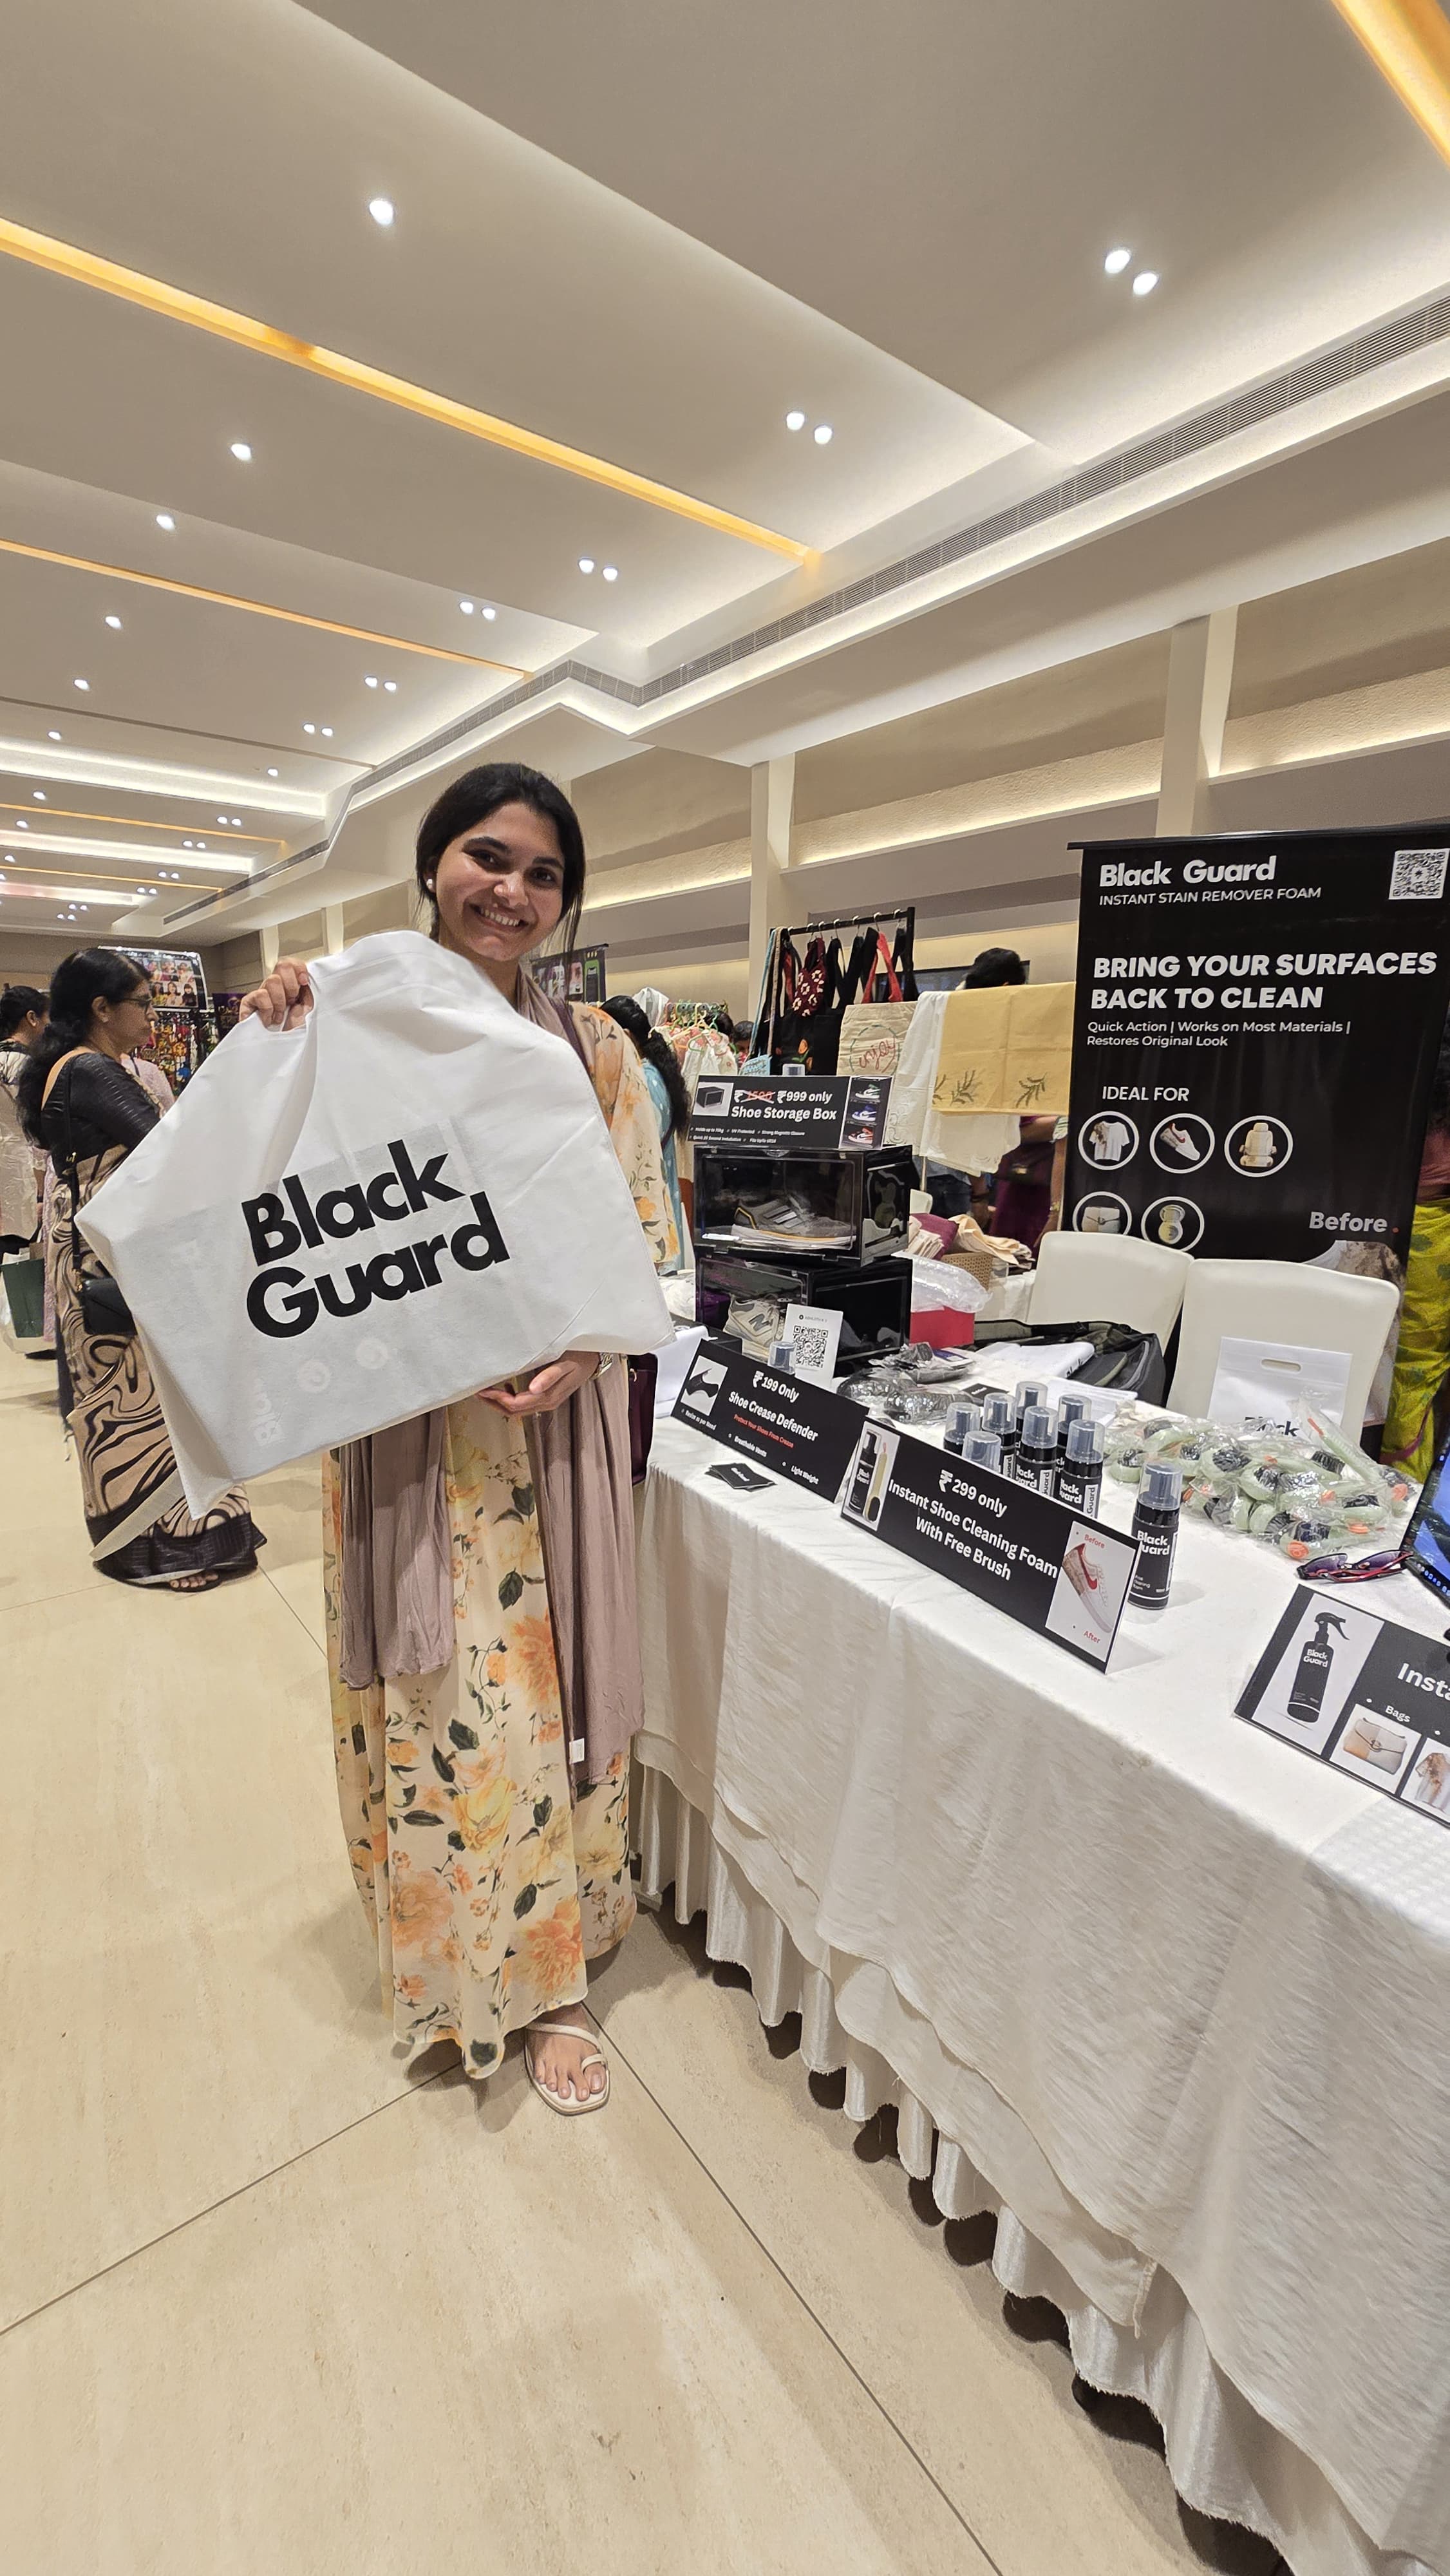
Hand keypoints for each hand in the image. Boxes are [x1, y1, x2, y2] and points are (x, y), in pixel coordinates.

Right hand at [238, 956, 313, 1029]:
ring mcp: (263, 994)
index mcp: (293, 986)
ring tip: (280, 1015)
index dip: (299, 969)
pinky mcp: (250, 1004)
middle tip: (292, 1001)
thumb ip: (314, 991)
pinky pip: (259, 996)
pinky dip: (268, 1009)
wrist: (285, 1052)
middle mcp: (277, 987)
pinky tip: (269, 1018)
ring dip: (280, 1001)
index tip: (304, 983)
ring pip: (271, 981)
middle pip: (282, 966)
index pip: (292, 963)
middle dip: (291, 985)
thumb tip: (315, 975)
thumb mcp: (313, 1009)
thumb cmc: (299, 1034)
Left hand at [478, 1354, 600, 1416]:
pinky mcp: (546, 1397)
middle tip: (478, 1391)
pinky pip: (524, 1404)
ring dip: (499, 1402)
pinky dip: (510, 1398)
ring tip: (486, 1390)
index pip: (517, 1404)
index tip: (484, 1389)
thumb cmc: (579, 1356)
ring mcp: (546, 1402)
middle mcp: (546, 1403)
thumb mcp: (565, 1363)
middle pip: (514, 1411)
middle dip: (494, 1403)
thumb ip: (549, 1375)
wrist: (594, 1358)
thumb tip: (532, 1388)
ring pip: (517, 1409)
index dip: (498, 1399)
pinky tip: (506, 1386)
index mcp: (548, 1397)